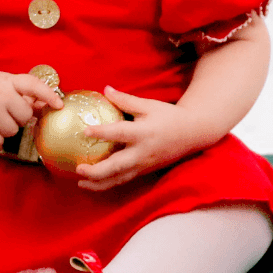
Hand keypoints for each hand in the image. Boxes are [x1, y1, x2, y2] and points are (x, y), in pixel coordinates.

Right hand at [0, 69, 63, 153]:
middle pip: (24, 116)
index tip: (59, 105)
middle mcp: (1, 95)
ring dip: (5, 128)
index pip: (33, 85)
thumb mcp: (1, 82)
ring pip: (13, 131)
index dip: (48, 95)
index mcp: (7, 81)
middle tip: (2, 110)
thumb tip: (44, 107)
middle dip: (17, 117)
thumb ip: (21, 93)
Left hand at [75, 85, 205, 190]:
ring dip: (99, 184)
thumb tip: (105, 89)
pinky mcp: (145, 172)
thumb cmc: (169, 116)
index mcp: (143, 132)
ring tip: (80, 184)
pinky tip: (94, 184)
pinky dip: (108, 184)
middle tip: (78, 169)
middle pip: (117, 166)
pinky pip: (124, 180)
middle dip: (97, 171)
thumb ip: (126, 100)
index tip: (85, 131)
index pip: (119, 133)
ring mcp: (144, 165)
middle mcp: (142, 152)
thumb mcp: (149, 105)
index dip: (102, 132)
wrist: (193, 134)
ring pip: (119, 179)